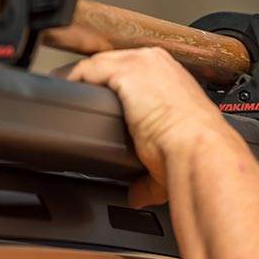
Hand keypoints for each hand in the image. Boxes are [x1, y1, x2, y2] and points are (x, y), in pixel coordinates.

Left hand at [59, 48, 240, 207]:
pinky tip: (62, 91)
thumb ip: (148, 178)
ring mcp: (141, 63)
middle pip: (114, 62)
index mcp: (173, 78)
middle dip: (94, 78)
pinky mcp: (126, 71)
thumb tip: (137, 196)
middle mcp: (159, 64)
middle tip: (75, 96)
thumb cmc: (193, 153)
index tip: (100, 99)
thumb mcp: (168, 159)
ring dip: (78, 76)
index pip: (134, 71)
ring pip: (98, 62)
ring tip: (61, 92)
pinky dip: (72, 78)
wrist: (198, 149)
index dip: (113, 85)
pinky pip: (88, 68)